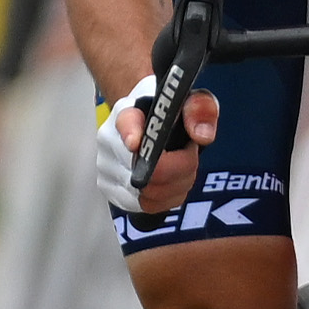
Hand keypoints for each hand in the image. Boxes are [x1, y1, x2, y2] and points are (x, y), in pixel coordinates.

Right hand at [92, 74, 220, 217]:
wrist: (148, 124)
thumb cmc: (169, 115)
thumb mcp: (191, 102)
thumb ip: (200, 110)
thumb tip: (201, 136)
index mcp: (128, 112)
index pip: (127, 122)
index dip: (131, 133)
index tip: (135, 143)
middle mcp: (110, 140)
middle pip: (148, 170)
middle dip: (182, 167)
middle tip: (189, 153)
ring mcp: (107, 168)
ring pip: (151, 193)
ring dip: (177, 184)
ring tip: (181, 165)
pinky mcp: (112, 191)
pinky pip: (149, 206)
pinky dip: (168, 197)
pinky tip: (171, 181)